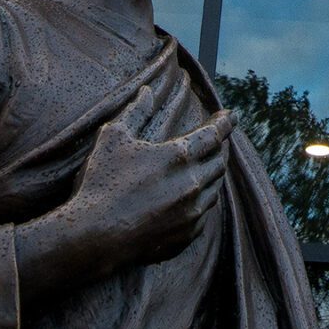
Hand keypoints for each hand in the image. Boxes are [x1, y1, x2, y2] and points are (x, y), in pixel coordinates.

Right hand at [18, 88, 235, 298]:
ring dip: (213, 175)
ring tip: (207, 167)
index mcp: (179, 156)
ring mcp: (192, 212)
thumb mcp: (114, 137)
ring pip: (215, 189)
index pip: (214, 134)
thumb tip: (147, 92)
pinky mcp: (186, 235)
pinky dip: (202, 201)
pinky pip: (203, 214)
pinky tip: (193, 199)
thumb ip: (135, 112)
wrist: (96, 236)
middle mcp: (192, 184)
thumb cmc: (102, 182)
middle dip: (220, 148)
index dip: (226, 123)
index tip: (232, 116)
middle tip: (218, 141)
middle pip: (219, 161)